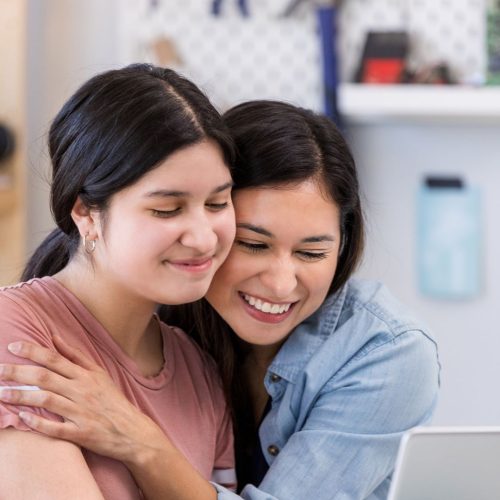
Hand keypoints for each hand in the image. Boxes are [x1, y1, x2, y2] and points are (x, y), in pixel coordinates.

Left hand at [0, 335, 168, 467]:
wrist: (132, 430)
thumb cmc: (113, 400)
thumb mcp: (99, 373)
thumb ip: (76, 356)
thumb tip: (55, 337)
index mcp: (86, 375)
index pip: (55, 359)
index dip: (33, 352)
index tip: (13, 347)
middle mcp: (82, 391)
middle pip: (46, 377)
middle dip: (19, 372)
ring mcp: (81, 412)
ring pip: (47, 400)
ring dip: (22, 396)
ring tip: (1, 393)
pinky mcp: (81, 433)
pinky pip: (56, 428)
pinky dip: (38, 423)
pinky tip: (22, 418)